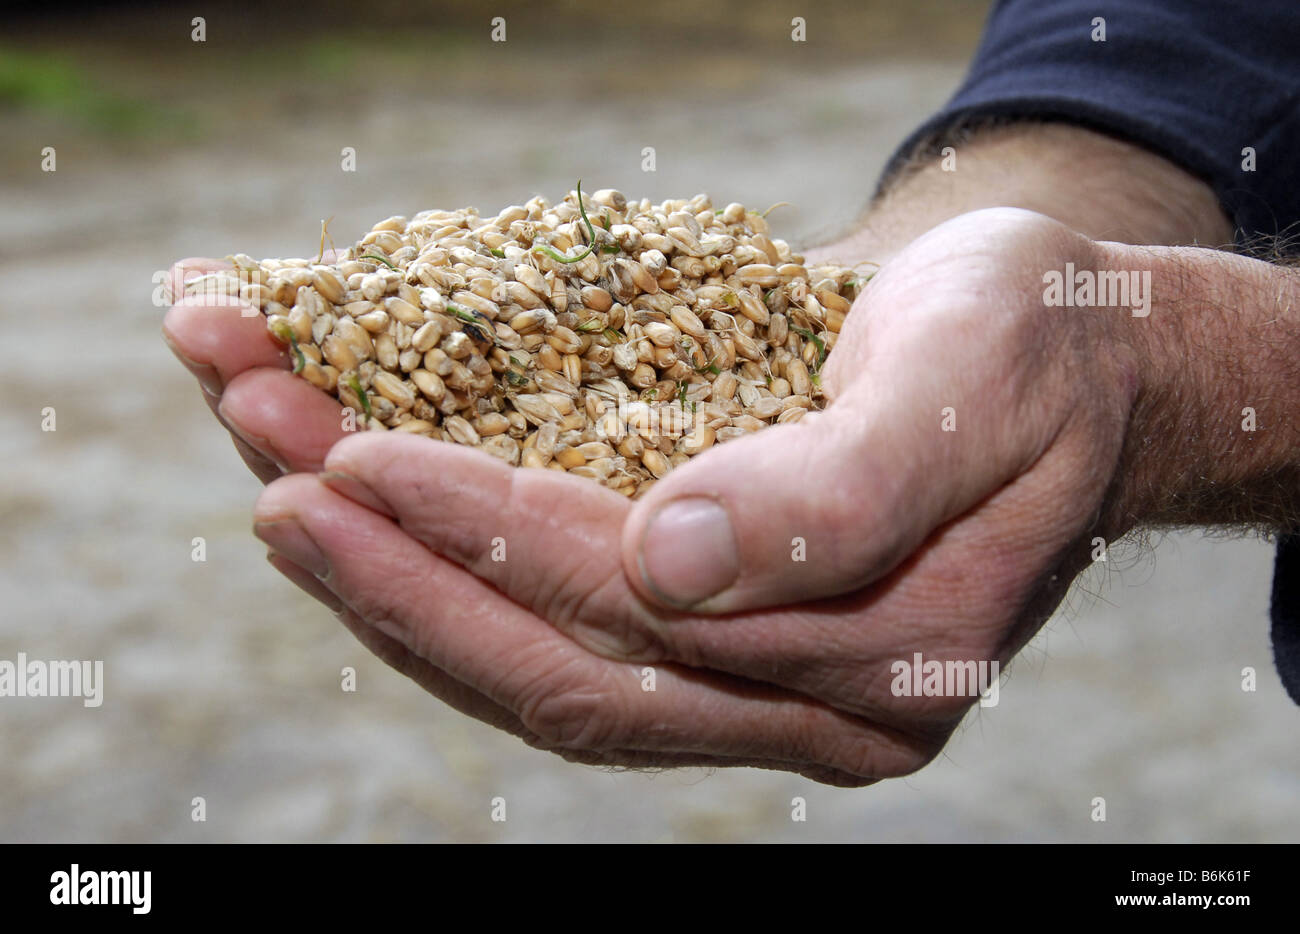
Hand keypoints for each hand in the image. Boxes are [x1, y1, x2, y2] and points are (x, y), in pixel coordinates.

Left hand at [214, 208, 1151, 784]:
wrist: (1067, 354)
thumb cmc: (1032, 348)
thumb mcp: (969, 384)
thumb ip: (840, 492)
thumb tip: (666, 563)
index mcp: (887, 667)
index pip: (647, 624)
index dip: (492, 541)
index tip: (355, 453)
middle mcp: (813, 708)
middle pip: (569, 679)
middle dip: (403, 586)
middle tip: (269, 488)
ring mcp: (762, 687)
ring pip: (548, 677)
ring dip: (400, 592)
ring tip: (280, 500)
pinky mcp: (721, 643)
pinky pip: (566, 641)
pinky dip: (458, 586)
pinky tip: (376, 531)